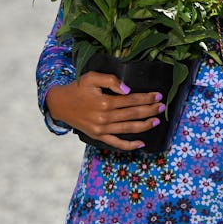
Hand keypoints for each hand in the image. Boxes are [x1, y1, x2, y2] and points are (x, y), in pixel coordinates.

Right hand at [46, 71, 164, 150]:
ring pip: (128, 129)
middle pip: (133, 114)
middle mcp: (105, 117)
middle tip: (162, 107)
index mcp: (105, 102)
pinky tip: (141, 143)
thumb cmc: (77, 88)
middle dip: (150, 110)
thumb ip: (111, 80)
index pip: (132, 100)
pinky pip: (116, 143)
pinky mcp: (98, 136)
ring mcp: (102, 129)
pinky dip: (129, 145)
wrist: (60, 104)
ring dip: (145, 125)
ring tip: (157, 121)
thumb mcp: (91, 78)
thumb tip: (128, 89)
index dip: (147, 98)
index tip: (158, 96)